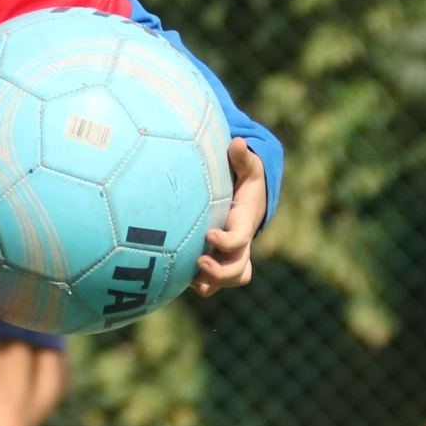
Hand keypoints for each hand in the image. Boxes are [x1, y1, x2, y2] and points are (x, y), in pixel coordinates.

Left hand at [191, 139, 265, 297]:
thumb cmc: (245, 182)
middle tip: (198, 261)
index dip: (227, 241)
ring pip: (229, 281)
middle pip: (239, 271)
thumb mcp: (247, 168)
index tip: (209, 232)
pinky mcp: (218, 262)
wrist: (248, 201)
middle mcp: (240, 246)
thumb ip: (242, 157)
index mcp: (244, 223)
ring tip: (188, 278)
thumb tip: (237, 141)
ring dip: (211, 282)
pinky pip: (213, 283)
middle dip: (220, 272)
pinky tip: (177, 278)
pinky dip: (200, 284)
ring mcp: (229, 257)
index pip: (240, 239)